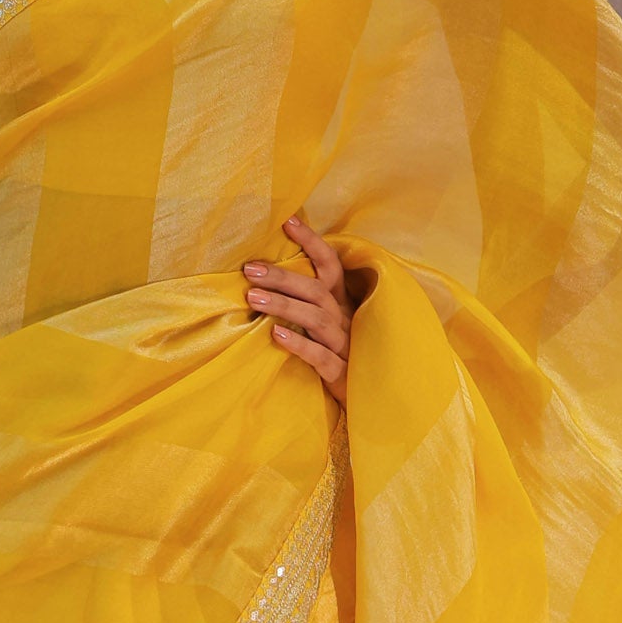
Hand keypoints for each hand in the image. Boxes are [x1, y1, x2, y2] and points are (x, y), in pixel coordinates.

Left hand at [242, 215, 356, 406]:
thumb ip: (308, 303)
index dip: (312, 242)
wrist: (371, 401)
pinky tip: (276, 335)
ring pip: (317, 319)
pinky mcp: (341, 373)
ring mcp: (346, 346)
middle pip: (317, 290)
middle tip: (250, 269)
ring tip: (253, 297)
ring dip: (284, 305)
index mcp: (343, 303)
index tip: (287, 221)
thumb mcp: (328, 326)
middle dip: (283, 277)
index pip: (331, 265)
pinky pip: (321, 357)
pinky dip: (299, 345)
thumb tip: (267, 276)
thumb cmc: (341, 356)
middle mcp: (346, 319)